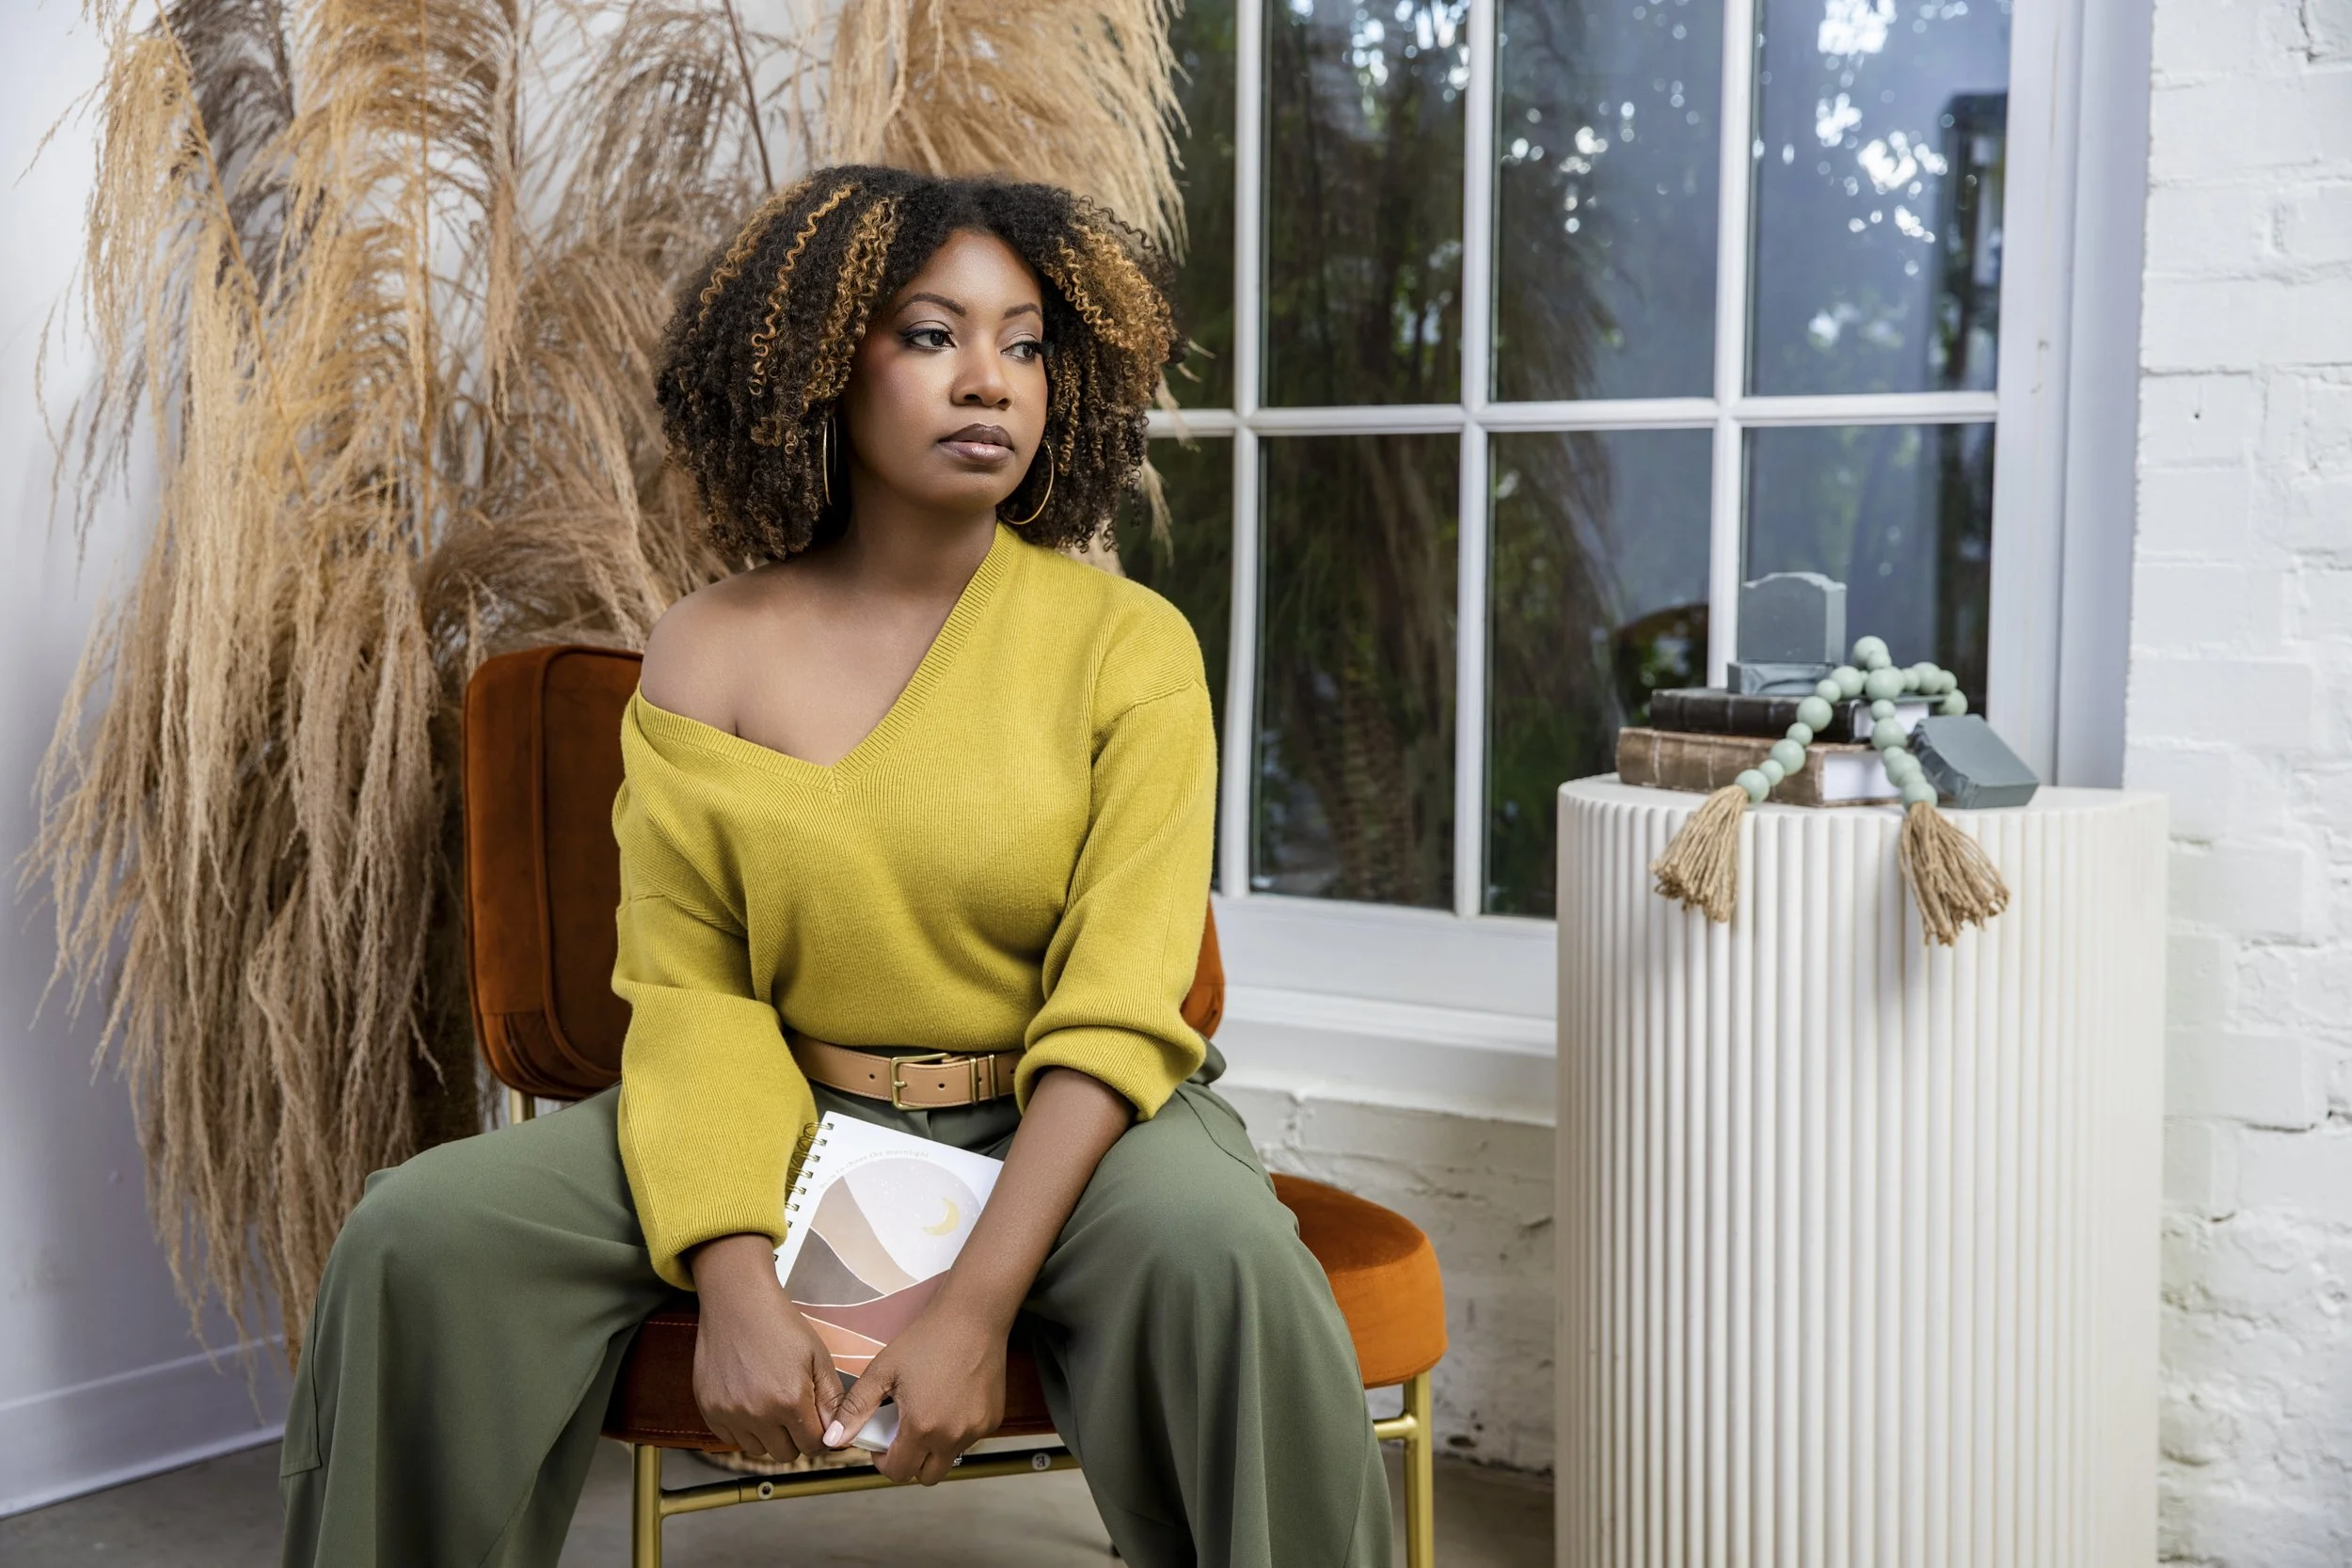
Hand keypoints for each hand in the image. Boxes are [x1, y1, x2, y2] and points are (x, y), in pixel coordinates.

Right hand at [688, 1233, 843, 1462]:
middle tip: (794, 1412)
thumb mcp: (818, 1356)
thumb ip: (831, 1399)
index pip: (814, 1445)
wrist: (737, 1303)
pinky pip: (731, 1439)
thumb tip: (838, 1432)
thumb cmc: (780, 1325)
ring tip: (770, 1403)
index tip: (818, 1423)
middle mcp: (758, 1414)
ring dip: (768, 1436)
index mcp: (790, 1401)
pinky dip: (743, 1429)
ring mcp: (730, 1414)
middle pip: (786, 1454)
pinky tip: (749, 1401)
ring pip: (757, 1450)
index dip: (820, 1436)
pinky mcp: (709, 1410)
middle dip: (795, 1438)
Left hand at [824, 1297, 1006, 1484]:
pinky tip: (951, 1401)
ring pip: (949, 1458)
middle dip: (911, 1462)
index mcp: (921, 1427)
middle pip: (926, 1477)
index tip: (882, 1441)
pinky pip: (969, 1439)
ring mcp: (976, 1429)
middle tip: (903, 1434)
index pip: (899, 1472)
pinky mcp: (992, 1420)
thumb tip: (834, 1439)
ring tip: (928, 1412)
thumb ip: (856, 1408)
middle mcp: (952, 1435)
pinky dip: (956, 1431)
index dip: (884, 1462)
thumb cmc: (926, 1340)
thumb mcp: (883, 1370)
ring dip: (935, 1447)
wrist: (973, 1318)